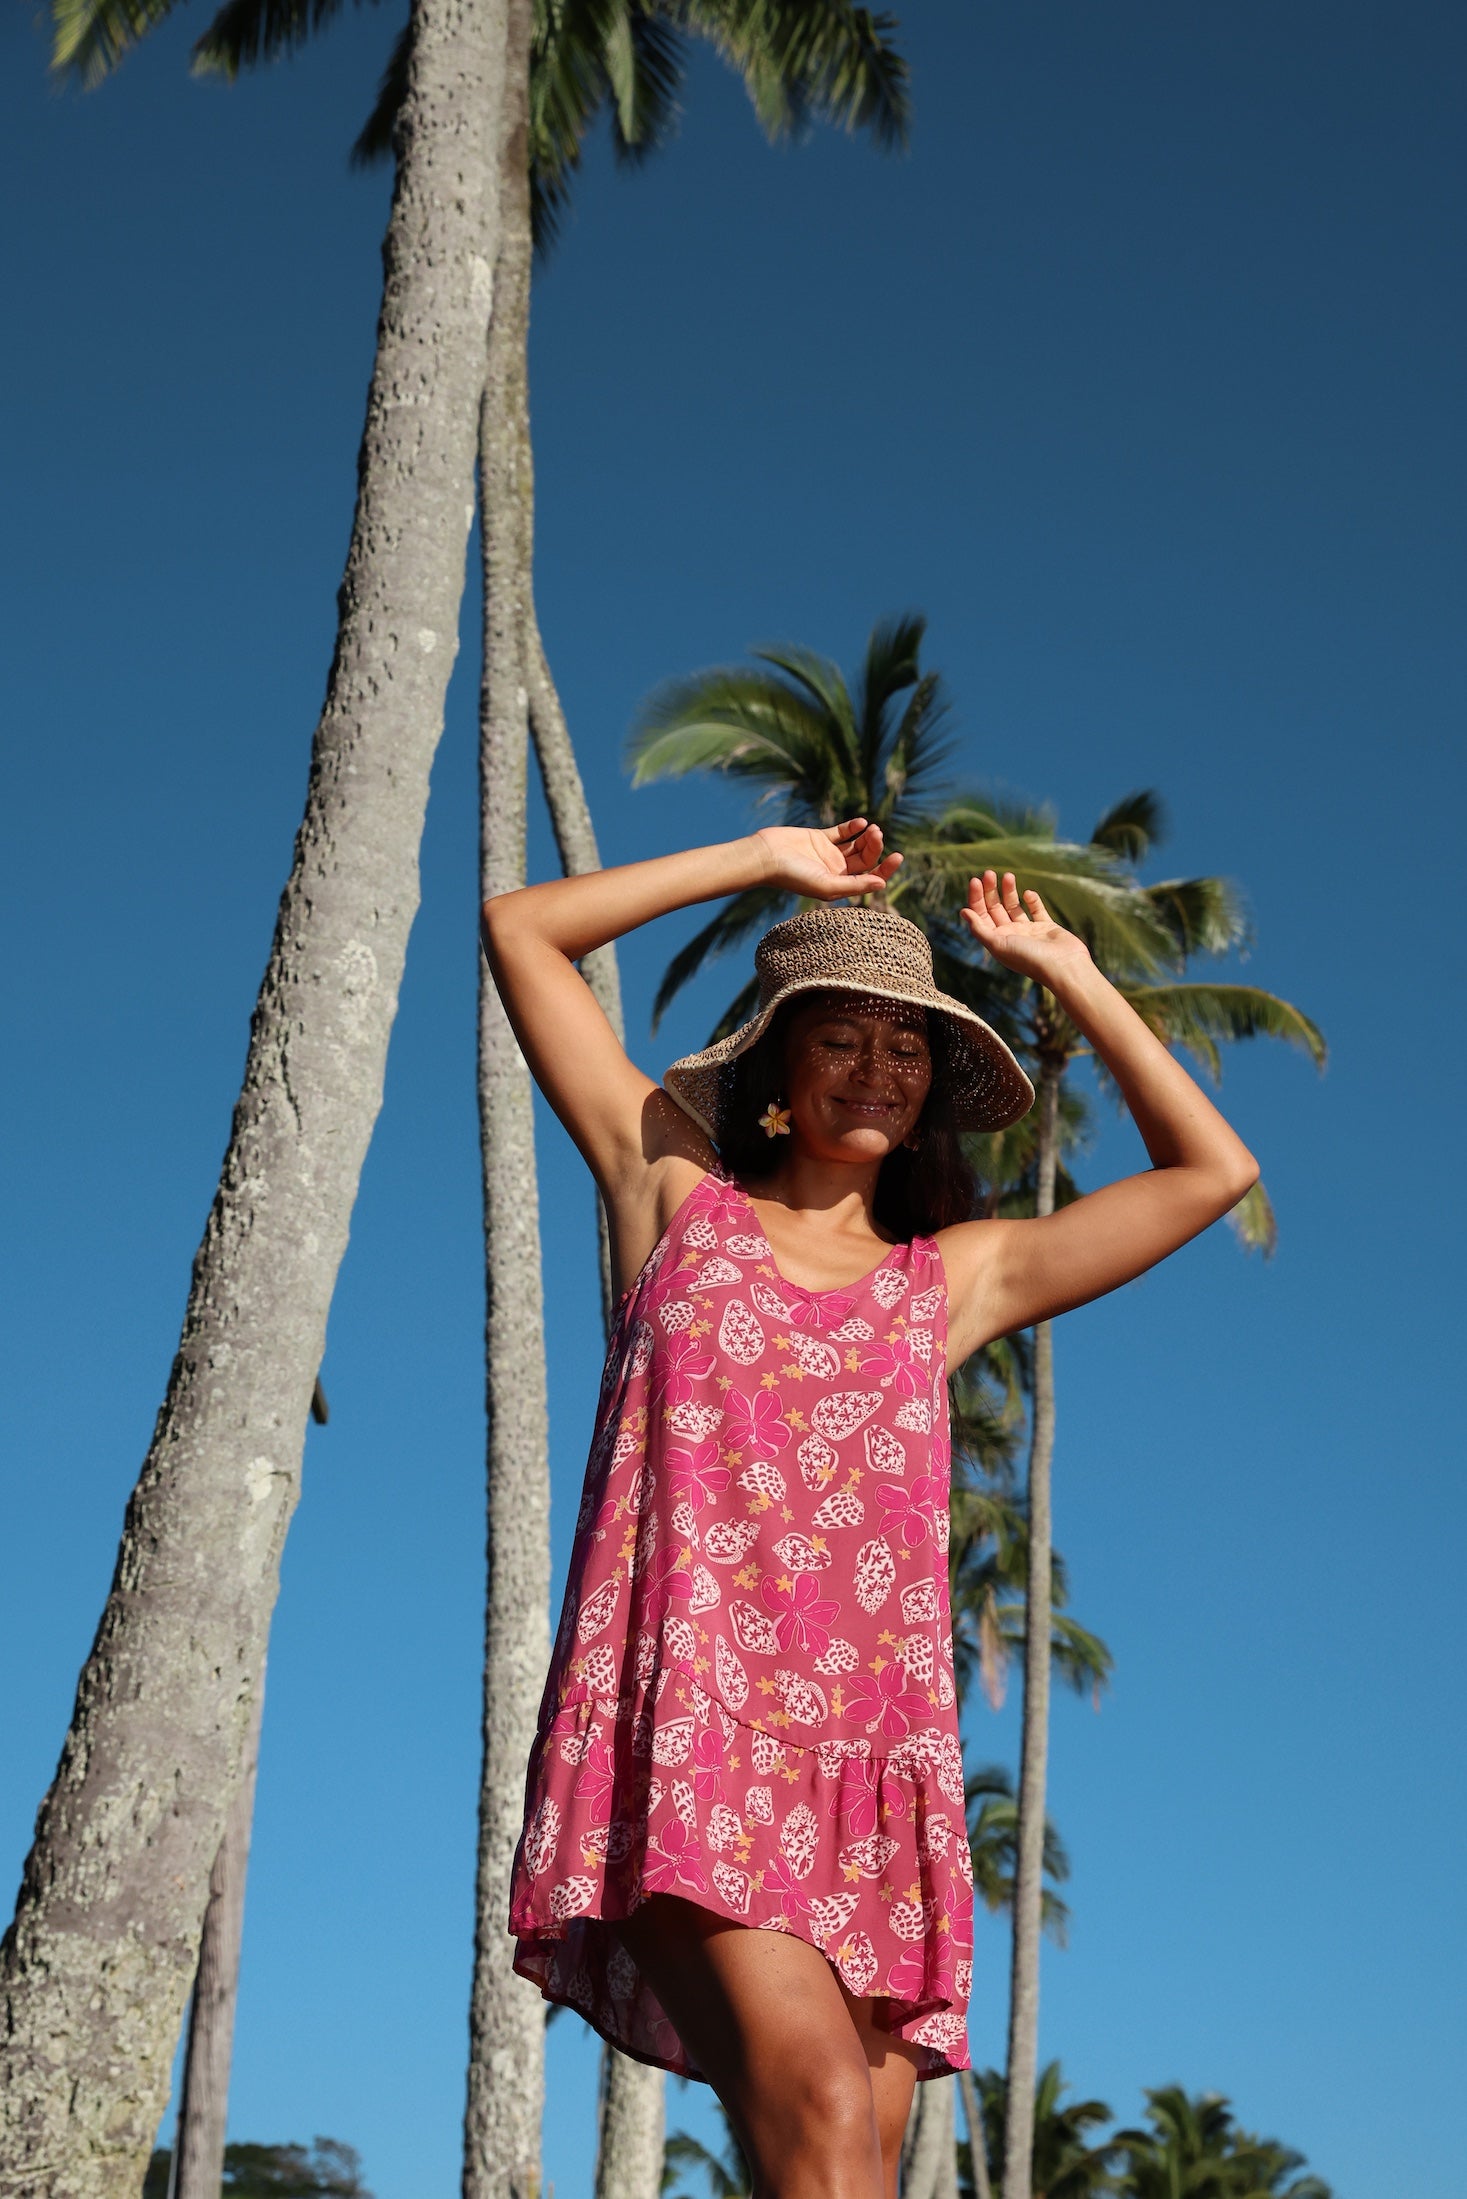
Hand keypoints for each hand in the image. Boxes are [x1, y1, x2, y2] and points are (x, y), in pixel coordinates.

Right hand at [754, 820, 902, 900]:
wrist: (766, 857)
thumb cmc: (793, 876)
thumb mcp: (826, 885)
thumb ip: (855, 885)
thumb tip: (882, 883)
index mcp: (839, 885)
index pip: (870, 877)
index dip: (886, 868)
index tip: (897, 856)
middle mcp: (836, 871)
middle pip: (865, 858)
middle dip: (874, 846)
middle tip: (877, 834)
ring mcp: (828, 853)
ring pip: (856, 844)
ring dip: (867, 836)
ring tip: (872, 828)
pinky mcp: (819, 838)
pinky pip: (842, 831)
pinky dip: (853, 826)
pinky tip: (860, 822)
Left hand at [959, 870, 1091, 985]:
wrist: (1063, 966)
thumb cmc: (1029, 958)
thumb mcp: (998, 944)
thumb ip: (979, 929)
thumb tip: (963, 911)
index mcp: (997, 941)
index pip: (981, 916)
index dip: (976, 898)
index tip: (975, 880)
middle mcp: (1011, 936)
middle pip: (995, 909)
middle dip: (991, 891)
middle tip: (990, 872)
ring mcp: (1029, 931)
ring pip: (1014, 907)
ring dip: (1009, 891)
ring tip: (1008, 875)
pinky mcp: (1046, 928)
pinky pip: (1037, 910)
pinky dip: (1032, 901)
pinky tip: (1029, 893)